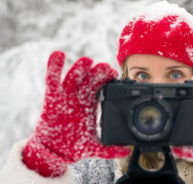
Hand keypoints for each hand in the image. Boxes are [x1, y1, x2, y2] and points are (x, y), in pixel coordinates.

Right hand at [22, 51, 130, 176]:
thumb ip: (110, 150)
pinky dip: (54, 66)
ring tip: (87, 61)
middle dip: (97, 72)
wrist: (54, 151)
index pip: (101, 87)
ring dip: (80, 68)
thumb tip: (127, 152)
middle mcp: (79, 97)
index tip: (114, 74)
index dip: (107, 79)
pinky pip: (52, 79)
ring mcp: (66, 95)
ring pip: (73, 77)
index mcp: (90, 104)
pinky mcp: (52, 97)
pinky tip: (58, 55)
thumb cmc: (73, 146)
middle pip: (89, 79)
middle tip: (105, 68)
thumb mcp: (94, 147)